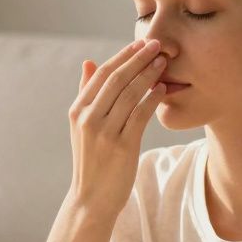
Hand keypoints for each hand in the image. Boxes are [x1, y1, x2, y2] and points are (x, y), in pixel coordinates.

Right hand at [67, 38, 166, 219]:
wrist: (92, 199)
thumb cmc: (91, 160)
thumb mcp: (81, 126)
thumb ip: (85, 94)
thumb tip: (88, 62)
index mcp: (77, 110)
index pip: (102, 74)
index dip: (123, 56)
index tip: (140, 43)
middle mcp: (88, 118)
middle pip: (117, 79)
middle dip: (138, 58)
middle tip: (157, 44)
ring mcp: (104, 132)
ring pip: (131, 94)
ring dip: (149, 74)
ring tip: (163, 62)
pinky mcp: (122, 146)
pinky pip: (141, 115)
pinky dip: (153, 99)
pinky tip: (163, 89)